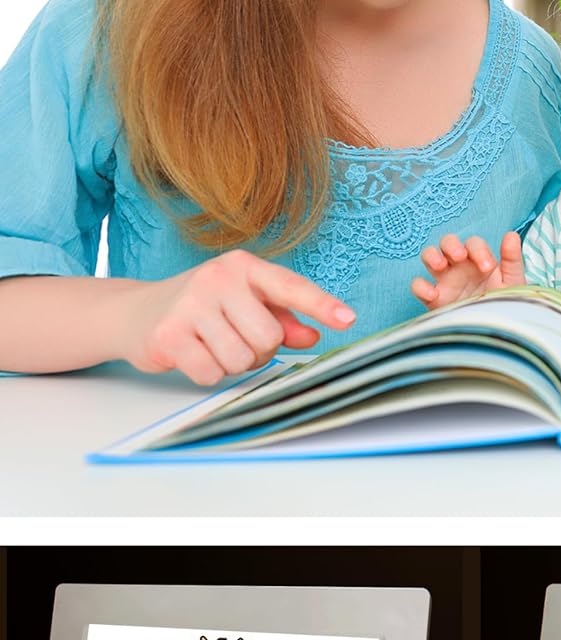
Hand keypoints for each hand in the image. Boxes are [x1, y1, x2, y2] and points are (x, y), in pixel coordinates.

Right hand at [118, 249, 354, 385]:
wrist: (133, 312)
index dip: (321, 305)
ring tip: (212, 344)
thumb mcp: (244, 303)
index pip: (290, 287)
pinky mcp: (168, 334)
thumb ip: (282, 318)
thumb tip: (313, 335)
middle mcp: (218, 279)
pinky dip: (207, 373)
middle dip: (260, 350)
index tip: (348, 320)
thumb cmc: (202, 307)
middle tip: (236, 338)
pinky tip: (192, 354)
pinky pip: (212, 373)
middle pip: (269, 337)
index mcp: (243, 267)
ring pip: (242, 359)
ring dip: (232, 363)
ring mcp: (190, 305)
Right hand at [411, 231, 525, 309]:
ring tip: (440, 265)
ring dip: (431, 256)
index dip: (478, 250)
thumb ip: (512, 260)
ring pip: (429, 256)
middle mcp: (460, 267)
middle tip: (460, 256)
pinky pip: (418, 286)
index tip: (487, 267)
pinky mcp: (433, 299)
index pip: (473, 244)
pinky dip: (420, 286)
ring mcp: (445, 281)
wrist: (495, 332)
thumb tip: (511, 235)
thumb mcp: (512, 282)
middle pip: (447, 242)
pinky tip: (432, 294)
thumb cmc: (504, 303)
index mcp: (479, 260)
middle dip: (451, 244)